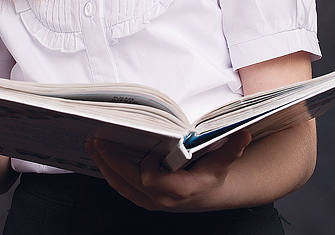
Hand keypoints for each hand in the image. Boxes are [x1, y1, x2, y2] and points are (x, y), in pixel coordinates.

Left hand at [85, 130, 250, 211]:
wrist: (208, 194)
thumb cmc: (212, 175)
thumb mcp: (223, 161)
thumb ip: (232, 148)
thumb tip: (242, 133)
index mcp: (179, 190)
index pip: (153, 182)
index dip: (146, 168)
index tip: (144, 150)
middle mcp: (161, 199)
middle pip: (129, 183)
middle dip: (111, 161)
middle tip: (97, 141)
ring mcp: (150, 201)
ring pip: (121, 186)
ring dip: (104, 166)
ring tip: (92, 145)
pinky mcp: (143, 198)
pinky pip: (121, 187)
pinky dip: (109, 171)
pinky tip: (100, 156)